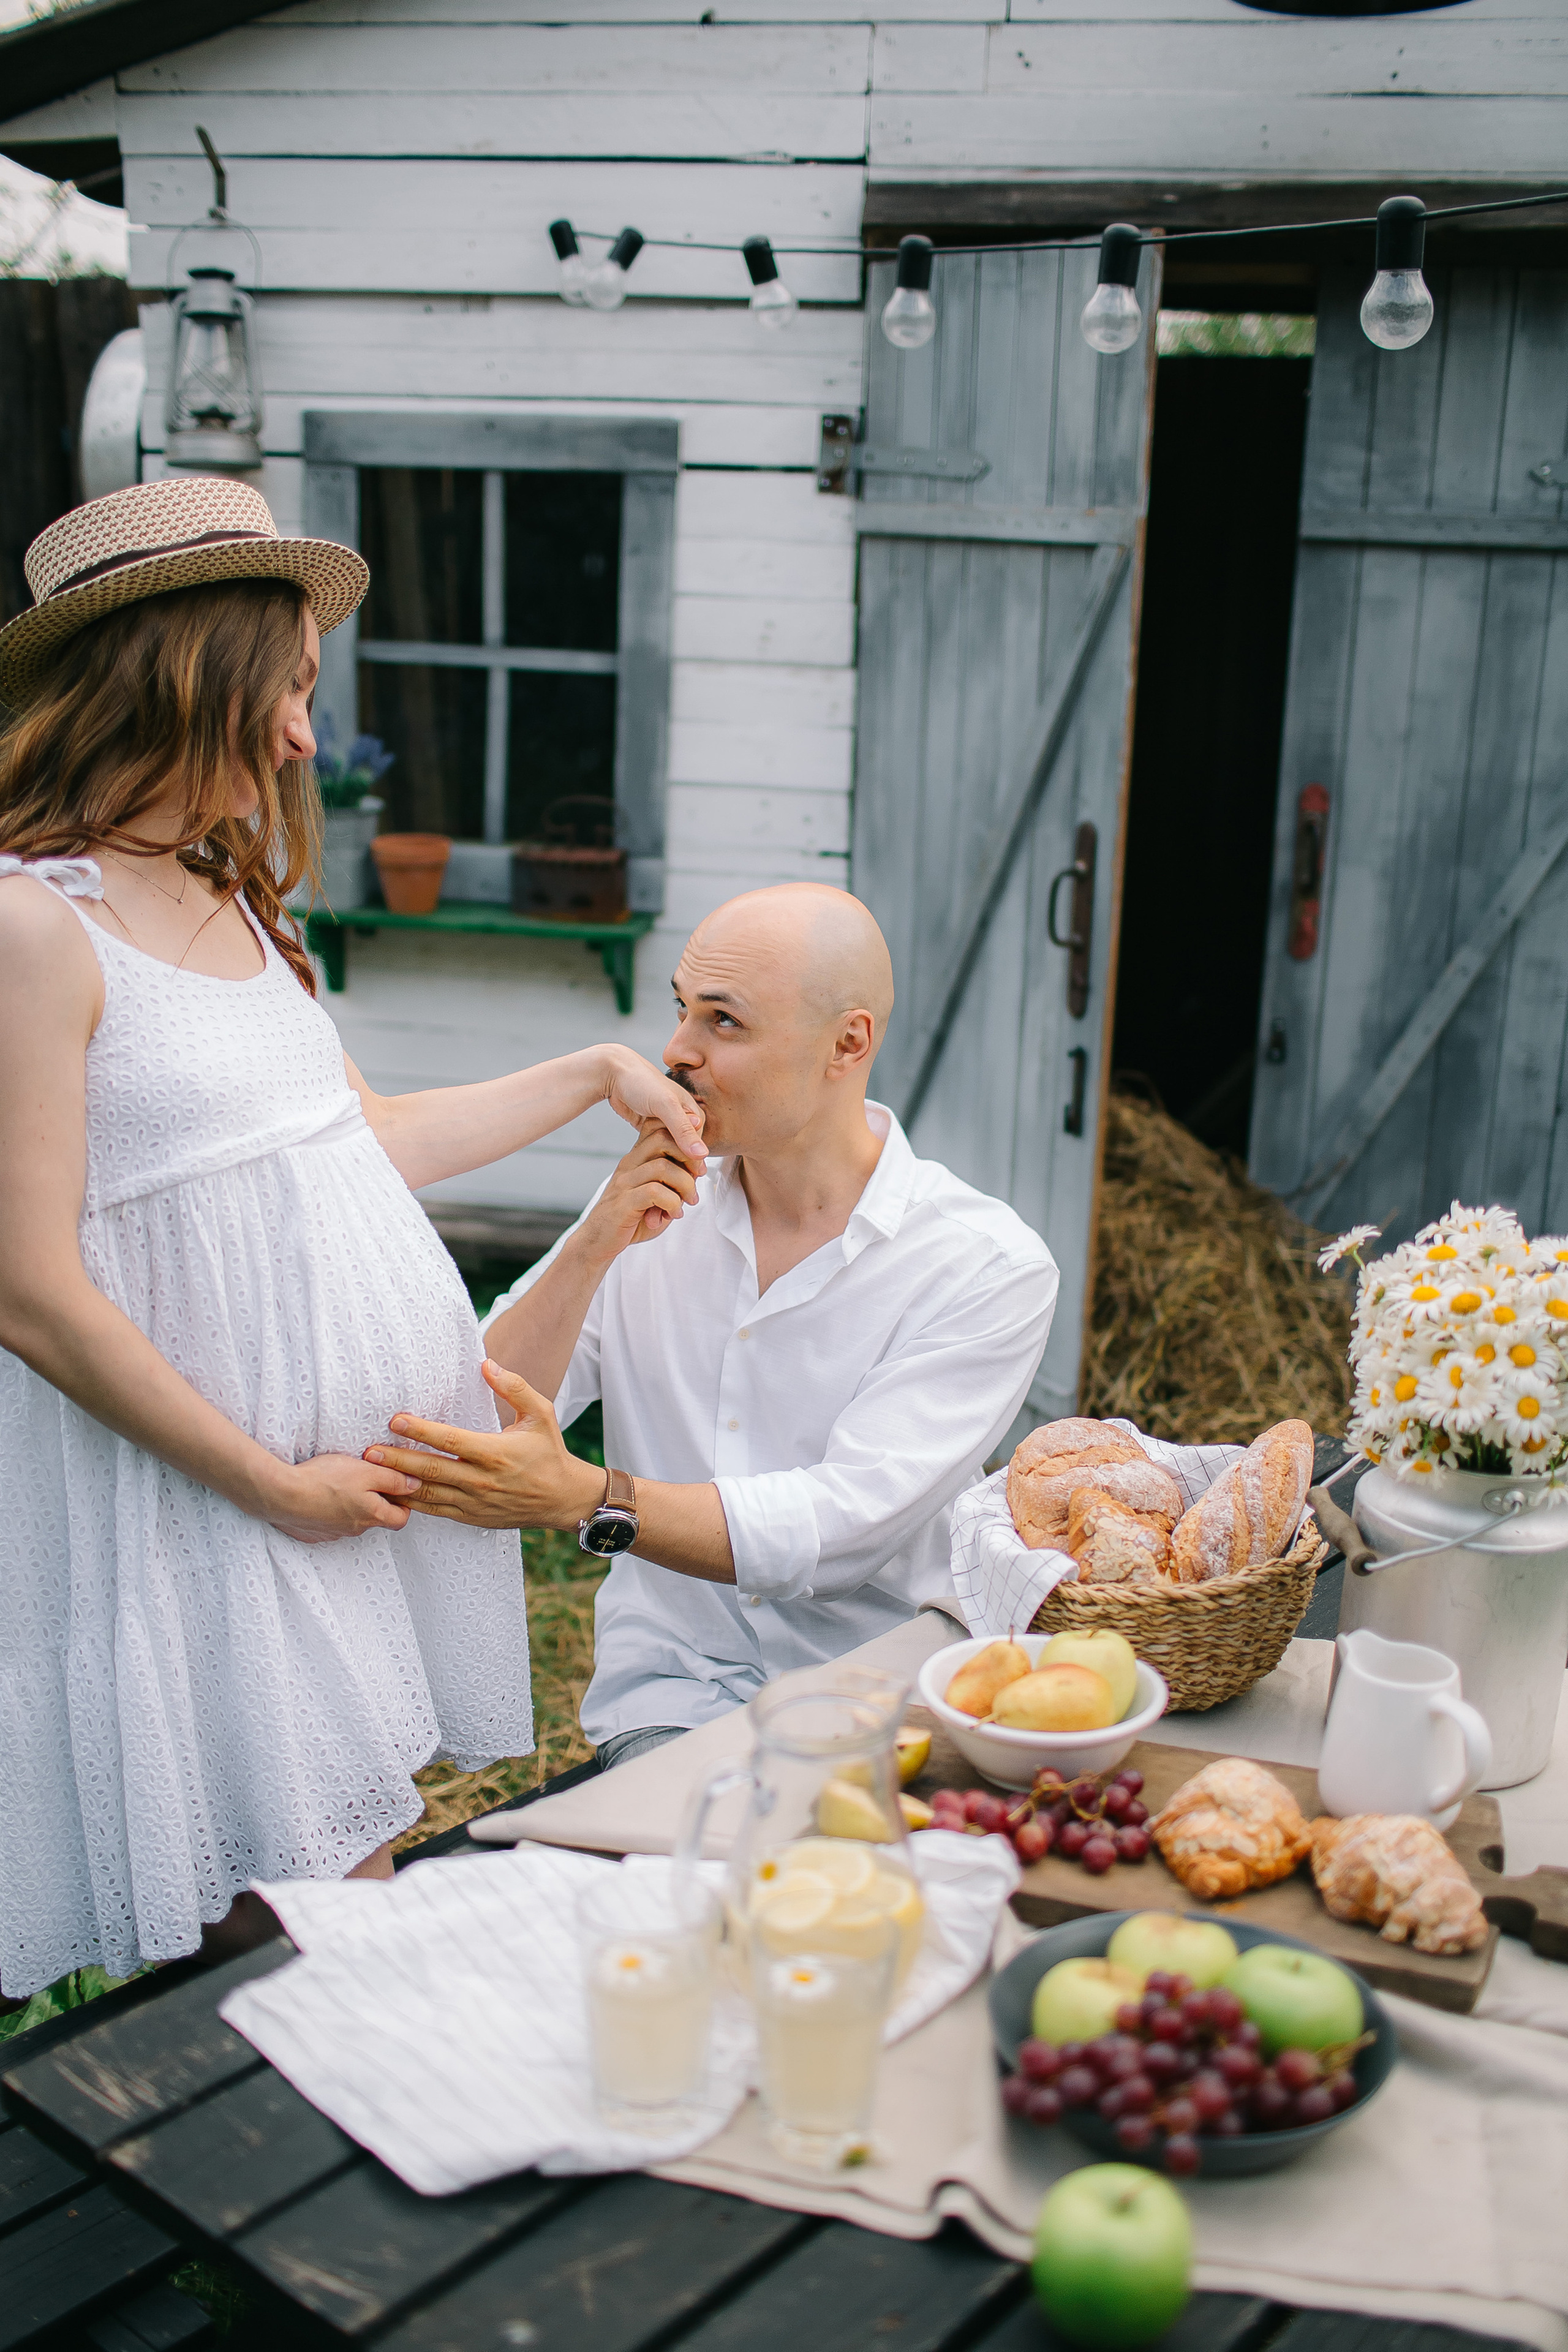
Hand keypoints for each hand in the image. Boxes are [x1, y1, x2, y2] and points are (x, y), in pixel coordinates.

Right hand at [261, 1452, 419, 1542]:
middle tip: (367, 1479)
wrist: (280, 1495)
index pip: (401, 1519)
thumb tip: (414, 1486)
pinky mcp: (312, 1533)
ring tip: (340, 1483)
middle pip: (376, 1519)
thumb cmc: (325, 1480)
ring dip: (351, 1505)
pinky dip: (329, 1510)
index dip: (403, 1503)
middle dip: (377, 1502)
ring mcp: (332, 1534)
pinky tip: (320, 1494)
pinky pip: (328, 1523)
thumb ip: (393, 1480)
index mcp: (371, 1516)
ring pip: (351, 1521)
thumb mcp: (366, 1471)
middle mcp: (354, 1530)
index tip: (396, 1486)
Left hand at [364, 1362, 600, 1529]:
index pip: (450, 1441)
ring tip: (371, 1473)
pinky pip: (436, 1511)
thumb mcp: (540, 1414)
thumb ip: (514, 1387)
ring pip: (428, 1494)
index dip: (421, 1430)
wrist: (562, 1499)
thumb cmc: (549, 1452)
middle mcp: (482, 1480)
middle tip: (368, 1451)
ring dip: (398, 1484)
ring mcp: (474, 1502)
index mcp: (495, 1453)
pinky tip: (392, 1495)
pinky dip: (413, 1504)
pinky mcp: (471, 1517)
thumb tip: (486, 1363)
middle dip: (397, 1460)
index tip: (396, 1420)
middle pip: (431, 1470)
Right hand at [579, 1120, 702, 1263]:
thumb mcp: (656, 1195)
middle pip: (662, 1139)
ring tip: (688, 1202)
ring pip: (663, 1167)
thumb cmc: (632, 1218)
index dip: (685, 1140)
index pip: (658, 1128)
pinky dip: (673, 1203)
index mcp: (636, 1158)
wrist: (598, 1242)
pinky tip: (674, 1214)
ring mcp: (624, 1182)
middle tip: (698, 1179)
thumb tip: (699, 1171)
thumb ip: (673, 1181)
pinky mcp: (623, 1202)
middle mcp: (629, 1164)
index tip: (698, 1166)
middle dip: (689, 1158)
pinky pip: (655, 1192)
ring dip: (685, 1185)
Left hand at [599, 1046, 705, 1162]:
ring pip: (669, 1150)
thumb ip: (683, 1130)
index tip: (679, 1174)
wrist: (614, 1073)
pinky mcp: (652, 1128)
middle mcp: (684, 1120)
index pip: (698, 1148)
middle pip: (684, 1151)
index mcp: (694, 1114)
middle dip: (674, 1161)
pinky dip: (652, 1152)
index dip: (689, 1163)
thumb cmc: (642, 1082)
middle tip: (662, 1170)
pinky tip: (645, 1157)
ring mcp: (667, 1124)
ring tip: (652, 1164)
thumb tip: (702, 1154)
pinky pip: (656, 1146)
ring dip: (662, 1158)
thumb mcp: (666, 1105)